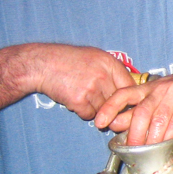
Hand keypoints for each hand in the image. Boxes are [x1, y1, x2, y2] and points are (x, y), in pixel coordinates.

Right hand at [0, 43, 136, 144]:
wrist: (41, 64)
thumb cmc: (67, 61)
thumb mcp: (95, 57)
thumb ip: (112, 72)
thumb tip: (129, 90)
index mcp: (110, 63)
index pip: (131, 86)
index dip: (129, 98)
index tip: (128, 104)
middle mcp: (104, 75)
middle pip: (118, 102)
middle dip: (111, 106)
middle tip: (102, 104)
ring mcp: (92, 88)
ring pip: (104, 111)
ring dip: (95, 109)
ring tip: (82, 94)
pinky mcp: (80, 100)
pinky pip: (89, 115)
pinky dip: (82, 112)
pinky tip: (73, 99)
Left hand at [93, 61, 172, 145]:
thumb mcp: (159, 94)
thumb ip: (141, 108)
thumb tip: (119, 125)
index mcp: (147, 87)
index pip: (123, 94)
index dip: (109, 108)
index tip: (100, 122)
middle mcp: (158, 90)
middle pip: (140, 113)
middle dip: (134, 134)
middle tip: (131, 148)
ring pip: (157, 120)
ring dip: (151, 139)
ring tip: (148, 151)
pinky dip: (169, 136)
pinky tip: (167, 143)